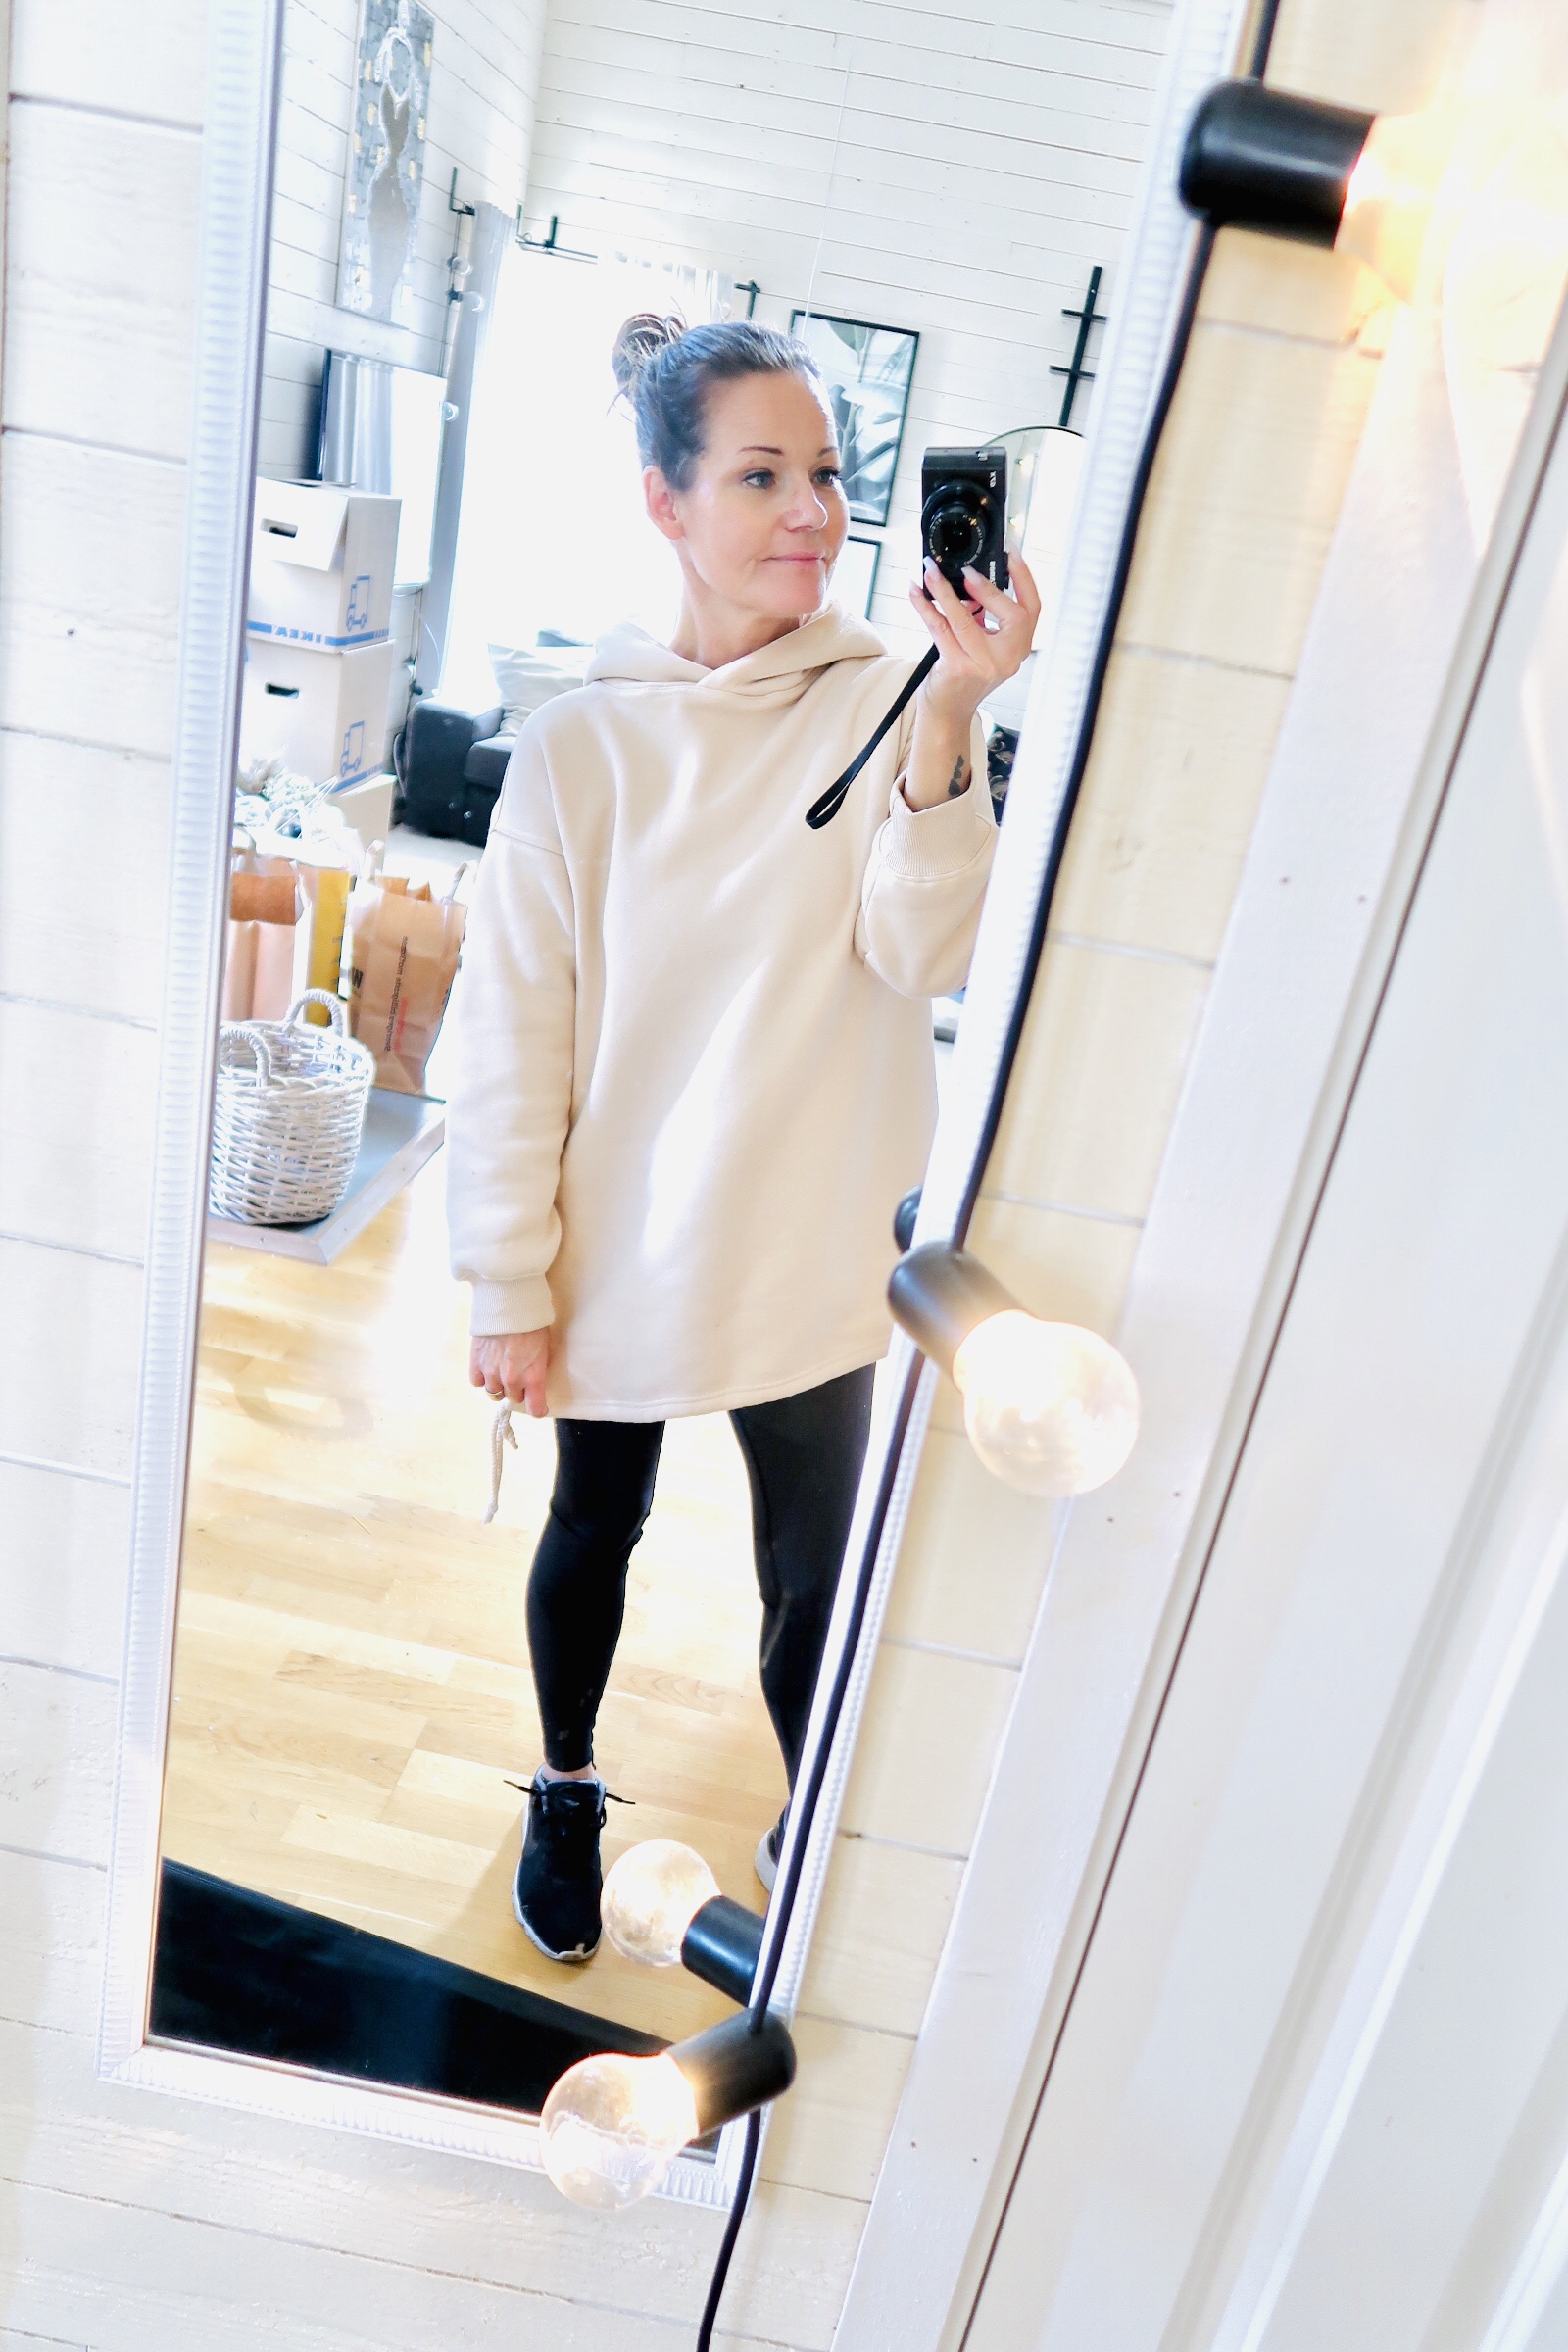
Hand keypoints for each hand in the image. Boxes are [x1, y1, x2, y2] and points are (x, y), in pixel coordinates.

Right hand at [470, 1328, 550, 1416]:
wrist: (509, 1304)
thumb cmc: (532, 1323)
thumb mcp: (545, 1348)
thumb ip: (538, 1370)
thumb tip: (534, 1381)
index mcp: (533, 1377)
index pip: (535, 1410)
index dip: (538, 1409)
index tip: (538, 1405)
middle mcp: (512, 1380)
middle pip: (513, 1399)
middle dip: (517, 1390)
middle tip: (519, 1376)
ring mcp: (491, 1373)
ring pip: (494, 1393)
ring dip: (499, 1385)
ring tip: (502, 1370)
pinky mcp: (476, 1363)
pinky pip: (477, 1382)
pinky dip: (482, 1377)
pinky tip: (488, 1366)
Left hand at [909, 552, 1040, 725]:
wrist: (947, 712)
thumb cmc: (963, 677)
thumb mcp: (981, 644)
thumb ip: (981, 617)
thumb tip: (966, 585)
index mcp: (1018, 647)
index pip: (1033, 608)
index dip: (1025, 578)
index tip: (1013, 553)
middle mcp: (1007, 658)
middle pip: (1010, 613)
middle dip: (987, 587)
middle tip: (965, 569)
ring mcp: (984, 665)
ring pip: (965, 618)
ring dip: (944, 590)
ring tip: (931, 572)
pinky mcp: (958, 668)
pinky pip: (940, 629)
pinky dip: (925, 607)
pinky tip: (916, 592)